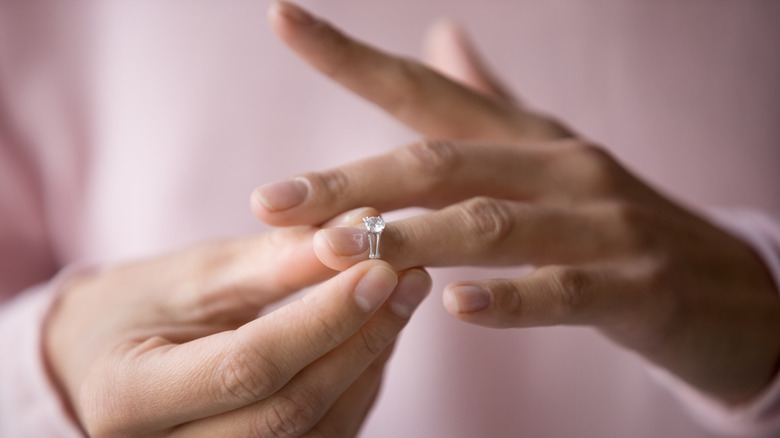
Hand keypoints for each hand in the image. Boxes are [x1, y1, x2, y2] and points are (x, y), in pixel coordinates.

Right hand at [45, 210, 431, 436]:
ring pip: (317, 432)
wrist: (100, 362)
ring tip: (399, 296)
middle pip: (290, 410)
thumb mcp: (191, 275)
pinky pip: (322, 437)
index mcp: (130, 398)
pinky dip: (356, 385)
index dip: (323, 319)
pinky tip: (375, 334)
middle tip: (405, 275)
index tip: (380, 266)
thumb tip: (357, 232)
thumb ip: (273, 261)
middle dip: (359, 339)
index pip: (249, 367)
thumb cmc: (133, 308)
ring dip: (368, 361)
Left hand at [254, 1, 779, 404]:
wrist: (732, 286)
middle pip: (440, 162)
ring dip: (410, 236)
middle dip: (351, 181)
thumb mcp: (550, 156)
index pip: (426, 90)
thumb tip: (438, 38)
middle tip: (273, 201)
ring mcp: (604, 223)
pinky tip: (454, 303)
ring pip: (491, 222)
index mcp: (529, 137)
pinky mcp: (639, 286)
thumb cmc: (617, 222)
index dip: (351, 56)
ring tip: (335, 251)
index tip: (283, 20)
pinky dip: (508, 298)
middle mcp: (562, 166)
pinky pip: (562, 290)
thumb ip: (490, 102)